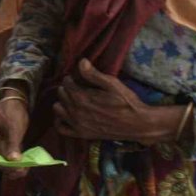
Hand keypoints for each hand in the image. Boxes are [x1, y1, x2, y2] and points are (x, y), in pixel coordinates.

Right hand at [0, 89, 30, 178]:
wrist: (14, 102)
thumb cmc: (11, 111)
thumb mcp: (13, 127)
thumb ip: (13, 143)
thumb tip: (13, 160)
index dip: (2, 164)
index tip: (16, 167)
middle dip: (10, 168)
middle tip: (24, 170)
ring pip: (4, 164)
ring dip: (15, 168)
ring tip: (27, 169)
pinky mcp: (5, 148)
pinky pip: (10, 160)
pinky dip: (18, 163)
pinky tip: (27, 165)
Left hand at [53, 59, 178, 145]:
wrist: (138, 124)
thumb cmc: (127, 102)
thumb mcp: (112, 84)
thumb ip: (94, 74)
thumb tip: (81, 62)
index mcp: (82, 98)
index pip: (66, 83)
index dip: (71, 78)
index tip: (78, 78)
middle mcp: (76, 112)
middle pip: (61, 94)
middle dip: (67, 88)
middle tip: (77, 87)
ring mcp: (78, 124)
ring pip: (57, 109)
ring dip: (63, 102)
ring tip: (73, 99)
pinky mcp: (82, 134)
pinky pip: (61, 128)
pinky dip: (60, 121)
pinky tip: (68, 115)